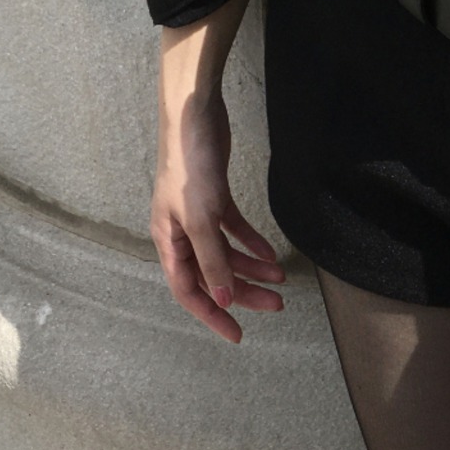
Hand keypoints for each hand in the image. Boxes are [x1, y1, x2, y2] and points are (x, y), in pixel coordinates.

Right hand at [152, 90, 285, 341]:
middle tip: (276, 305)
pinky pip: (233, 230)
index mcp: (168, 241)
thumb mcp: (202, 219)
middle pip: (213, 275)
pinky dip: (251, 242)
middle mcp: (180, 232)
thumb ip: (212, 261)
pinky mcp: (214, 197)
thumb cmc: (190, 165)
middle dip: (243, 292)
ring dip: (252, 268)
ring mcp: (197, 215)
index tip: (238, 335)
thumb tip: (223, 301)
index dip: (212, 315)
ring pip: (226, 254)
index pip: (188, 291)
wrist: (195, 114)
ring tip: (280, 278)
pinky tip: (270, 254)